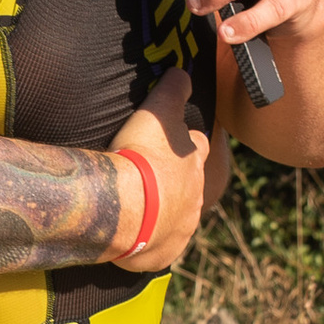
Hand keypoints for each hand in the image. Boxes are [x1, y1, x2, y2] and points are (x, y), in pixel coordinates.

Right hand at [109, 66, 208, 272]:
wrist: (125, 207)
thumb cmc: (141, 155)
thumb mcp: (157, 110)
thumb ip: (172, 89)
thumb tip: (183, 71)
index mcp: (195, 160)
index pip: (198, 145)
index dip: (186, 142)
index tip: (171, 142)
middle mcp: (196, 195)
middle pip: (189, 184)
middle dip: (174, 181)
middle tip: (150, 178)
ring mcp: (182, 227)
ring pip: (177, 217)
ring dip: (163, 212)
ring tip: (140, 209)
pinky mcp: (164, 252)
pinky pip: (159, 248)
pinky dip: (150, 242)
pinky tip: (134, 237)